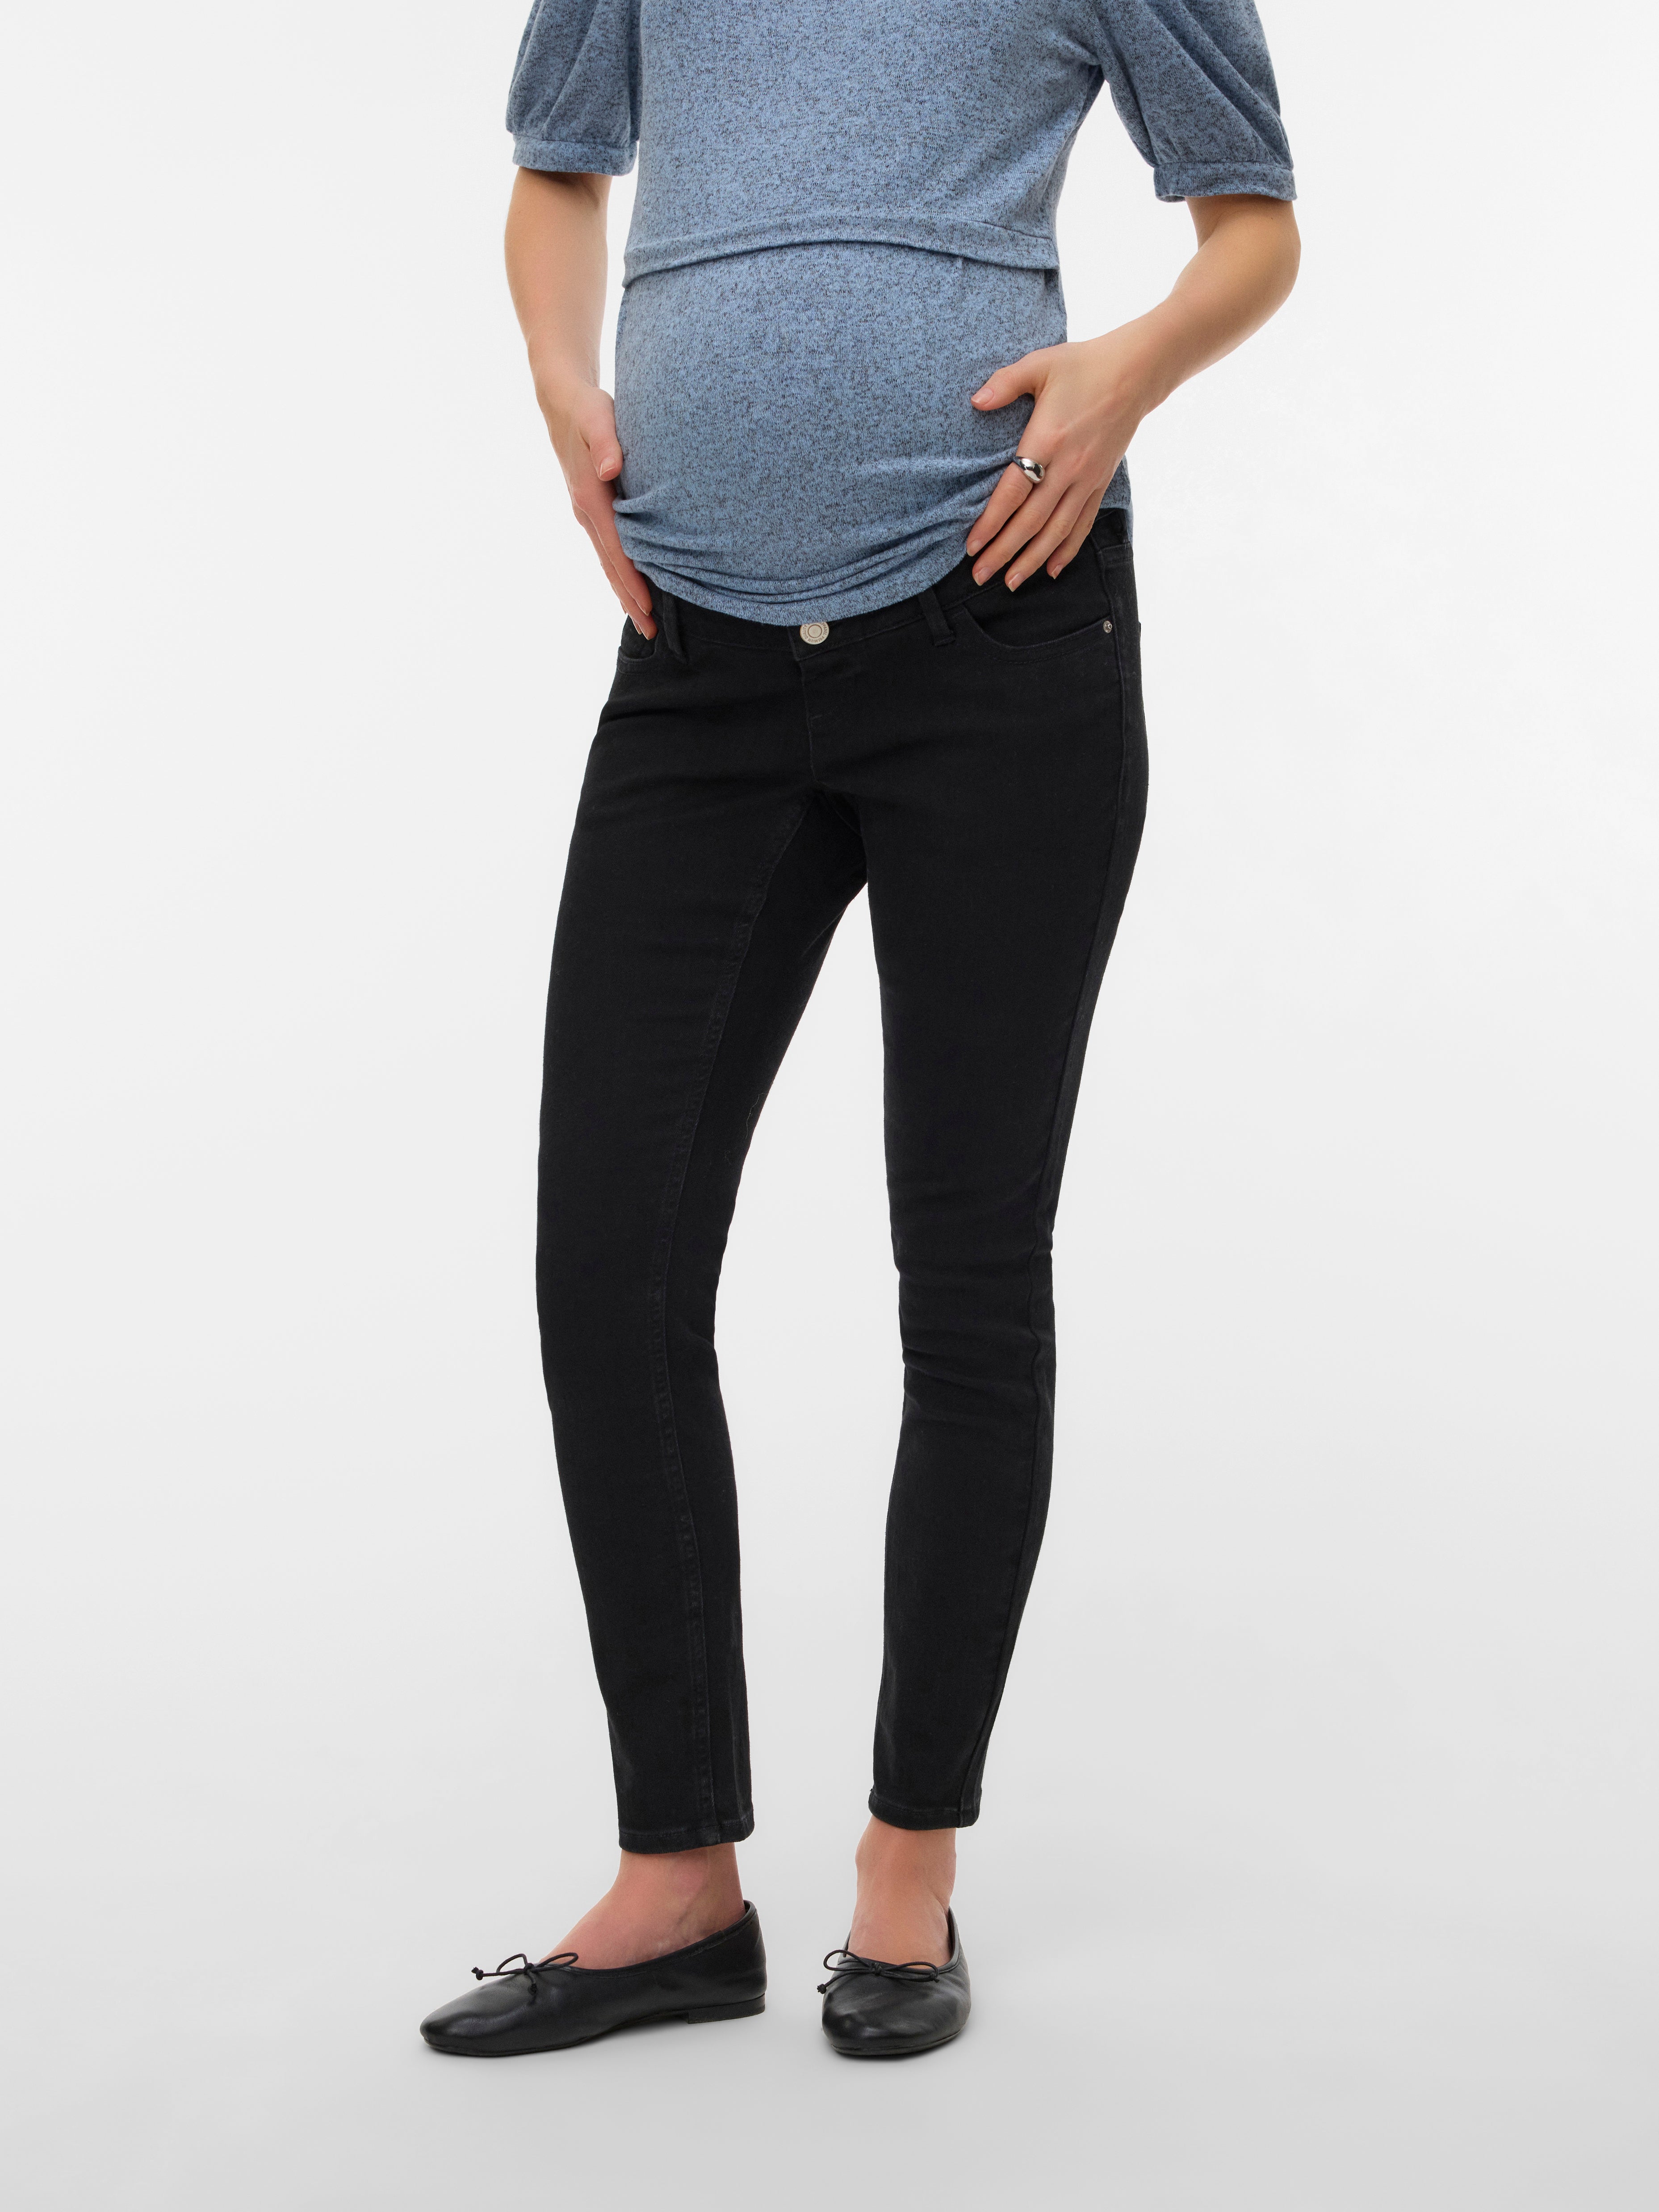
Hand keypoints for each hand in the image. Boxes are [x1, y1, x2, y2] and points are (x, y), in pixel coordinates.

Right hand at [535, 373, 656, 637]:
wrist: (562, 401)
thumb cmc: (586, 408)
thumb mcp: (596, 417)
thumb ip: (605, 442)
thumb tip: (609, 469)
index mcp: (590, 497)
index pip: (616, 548)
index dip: (632, 579)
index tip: (648, 606)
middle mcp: (586, 512)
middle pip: (611, 566)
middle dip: (630, 600)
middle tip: (650, 633)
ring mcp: (588, 514)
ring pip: (609, 561)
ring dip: (625, 592)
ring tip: (644, 621)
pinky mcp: (593, 509)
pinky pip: (608, 549)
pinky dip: (620, 572)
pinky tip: (632, 586)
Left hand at [965, 330, 1152, 588]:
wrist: (1137, 370)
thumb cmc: (1084, 365)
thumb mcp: (1040, 364)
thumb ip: (1005, 383)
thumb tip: (975, 402)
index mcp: (1048, 439)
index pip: (1014, 492)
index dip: (991, 523)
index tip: (971, 546)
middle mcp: (1069, 467)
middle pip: (1032, 521)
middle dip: (1004, 552)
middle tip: (980, 576)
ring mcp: (1088, 478)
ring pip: (1057, 530)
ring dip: (1032, 560)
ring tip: (1011, 582)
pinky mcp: (1101, 482)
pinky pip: (1083, 523)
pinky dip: (1067, 549)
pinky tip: (1052, 570)